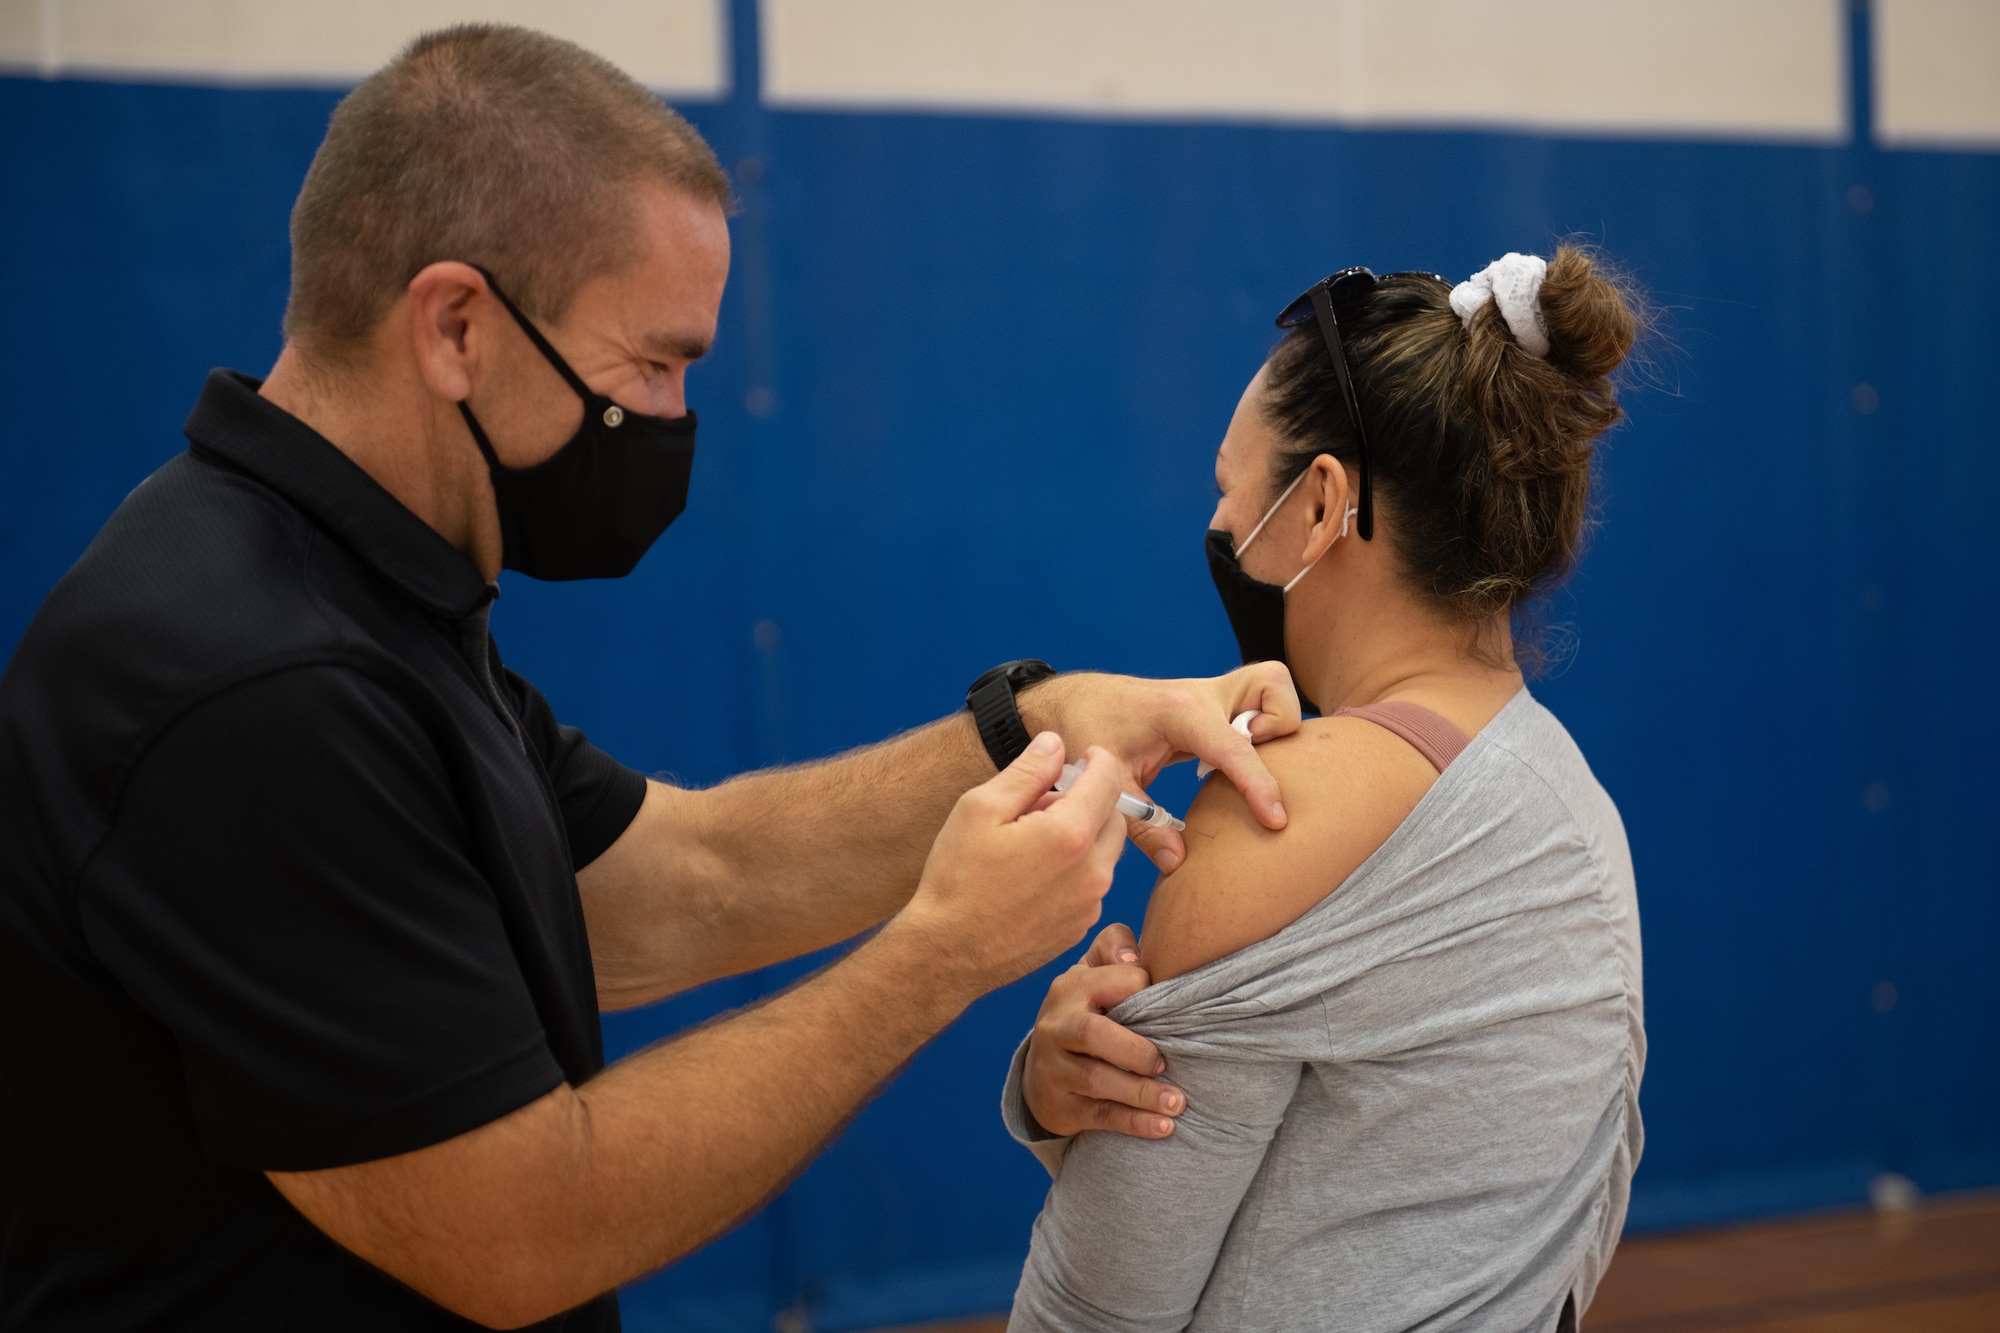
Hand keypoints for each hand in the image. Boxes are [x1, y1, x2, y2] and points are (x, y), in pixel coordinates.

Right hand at [895, 733, 1127, 999]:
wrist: (946, 953)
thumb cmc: (956, 879)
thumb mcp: (979, 809)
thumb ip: (1026, 772)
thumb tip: (1055, 743)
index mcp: (1070, 834)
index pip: (1109, 780)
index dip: (1098, 760)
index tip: (1083, 756)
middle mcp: (1092, 871)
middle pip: (1113, 817)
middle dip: (1089, 800)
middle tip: (1044, 803)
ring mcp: (1089, 903)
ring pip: (1104, 852)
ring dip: (1082, 836)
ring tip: (1033, 841)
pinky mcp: (1080, 927)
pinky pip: (1092, 885)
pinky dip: (1076, 870)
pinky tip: (1034, 875)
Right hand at [1022, 923, 1185, 1138]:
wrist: (1043, 1067)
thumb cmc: (1087, 1011)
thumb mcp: (1093, 972)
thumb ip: (1115, 947)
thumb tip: (1136, 960)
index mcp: (1071, 987)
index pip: (1116, 980)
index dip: (1146, 991)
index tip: (1174, 1008)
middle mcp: (1056, 1025)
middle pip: (1092, 1033)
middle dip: (1134, 1050)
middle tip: (1166, 1062)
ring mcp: (1054, 1068)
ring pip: (1096, 1080)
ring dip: (1141, 1093)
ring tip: (1178, 1102)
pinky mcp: (1060, 1105)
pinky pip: (1099, 1115)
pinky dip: (1133, 1123)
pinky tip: (1164, 1127)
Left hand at [1024, 663, 1300, 871]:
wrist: (1075, 701)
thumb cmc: (1087, 732)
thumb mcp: (1108, 782)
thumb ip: (1142, 824)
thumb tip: (1178, 862)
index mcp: (1178, 712)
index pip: (1234, 748)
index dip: (1259, 787)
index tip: (1276, 821)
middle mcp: (1203, 694)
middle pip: (1273, 686)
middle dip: (1279, 725)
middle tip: (1249, 764)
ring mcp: (1212, 693)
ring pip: (1272, 688)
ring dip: (1274, 723)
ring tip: (1240, 764)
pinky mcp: (1215, 703)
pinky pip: (1258, 703)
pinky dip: (1261, 728)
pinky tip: (1230, 763)